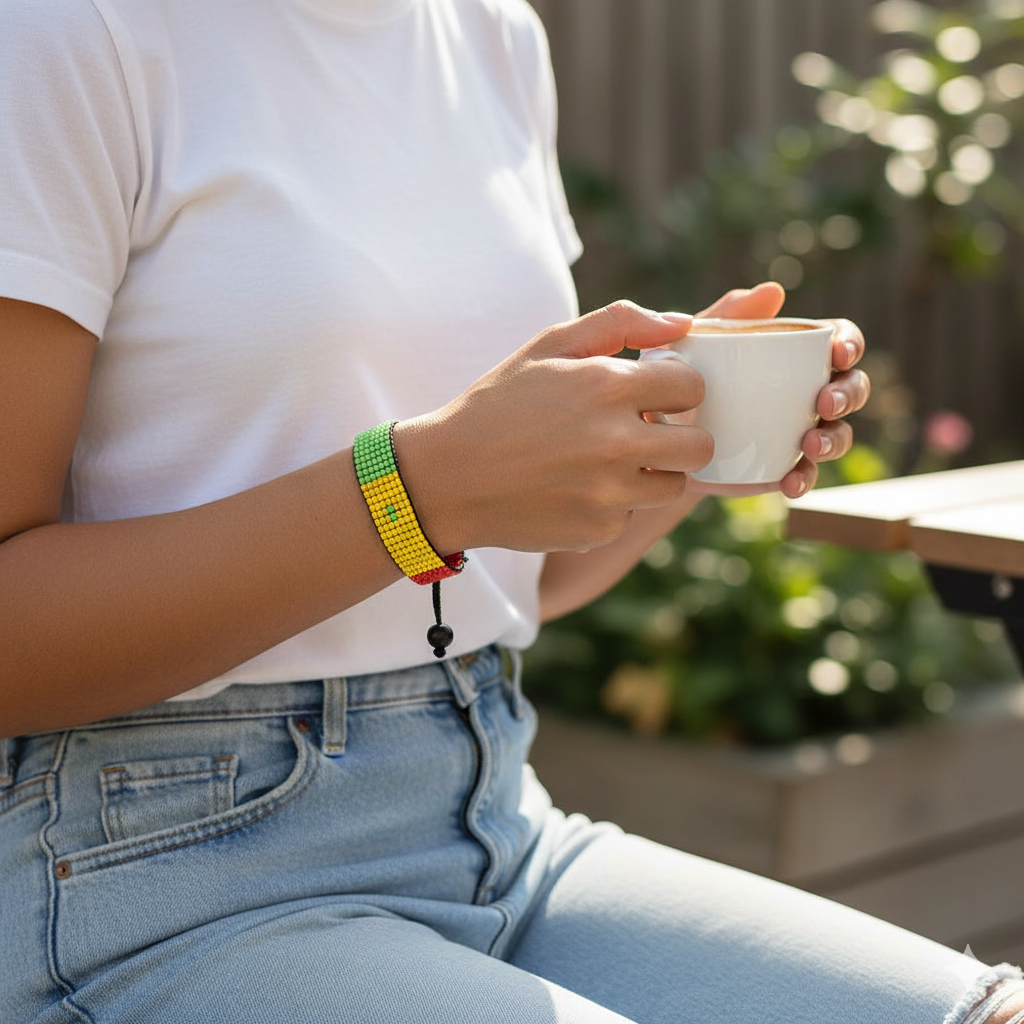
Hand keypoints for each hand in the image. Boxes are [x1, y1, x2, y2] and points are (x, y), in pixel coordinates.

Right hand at [395, 301, 713, 553]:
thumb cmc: (498, 405)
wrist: (447, 478)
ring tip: (605, 463)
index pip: (693, 388)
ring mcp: (610, 492)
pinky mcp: (598, 530)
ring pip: (672, 486)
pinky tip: (572, 491)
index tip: (654, 396)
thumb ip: (619, 322)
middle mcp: (617, 442)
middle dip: (681, 438)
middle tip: (647, 434)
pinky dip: (611, 505)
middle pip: (700, 446)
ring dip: (650, 474)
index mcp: (608, 386)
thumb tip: (682, 323)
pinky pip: (630, 516)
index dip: (676, 390)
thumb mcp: (548, 345)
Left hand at [684, 282, 870, 498]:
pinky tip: (790, 482)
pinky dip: (804, 479)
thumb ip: (728, 313)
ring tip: (809, 444)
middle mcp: (809, 391)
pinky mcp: (783, 466)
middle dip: (849, 394)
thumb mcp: (698, 342)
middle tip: (824, 402)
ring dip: (834, 439)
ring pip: (839, 434)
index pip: (842, 340)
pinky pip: (806, 475)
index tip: (838, 354)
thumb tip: (772, 291)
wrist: (657, 431)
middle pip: (853, 387)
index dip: (850, 343)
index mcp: (798, 353)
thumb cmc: (683, 373)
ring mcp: (800, 431)